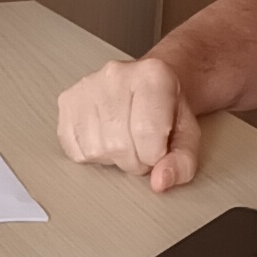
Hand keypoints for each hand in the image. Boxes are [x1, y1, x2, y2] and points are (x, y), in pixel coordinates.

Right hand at [56, 56, 202, 192]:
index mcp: (153, 75)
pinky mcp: (67, 100)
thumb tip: (160, 181)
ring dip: (112, 159)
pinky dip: (91, 155)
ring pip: (95, 149)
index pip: (147, 132)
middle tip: (142, 149)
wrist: (148, 85)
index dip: (154, 156)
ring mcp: (87, 86)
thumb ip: (182, 161)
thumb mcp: (188, 135)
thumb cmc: (167, 109)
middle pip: (118, 144)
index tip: (159, 151)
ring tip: (124, 142)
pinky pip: (74, 148)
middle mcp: (115, 74)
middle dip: (134, 160)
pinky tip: (105, 139)